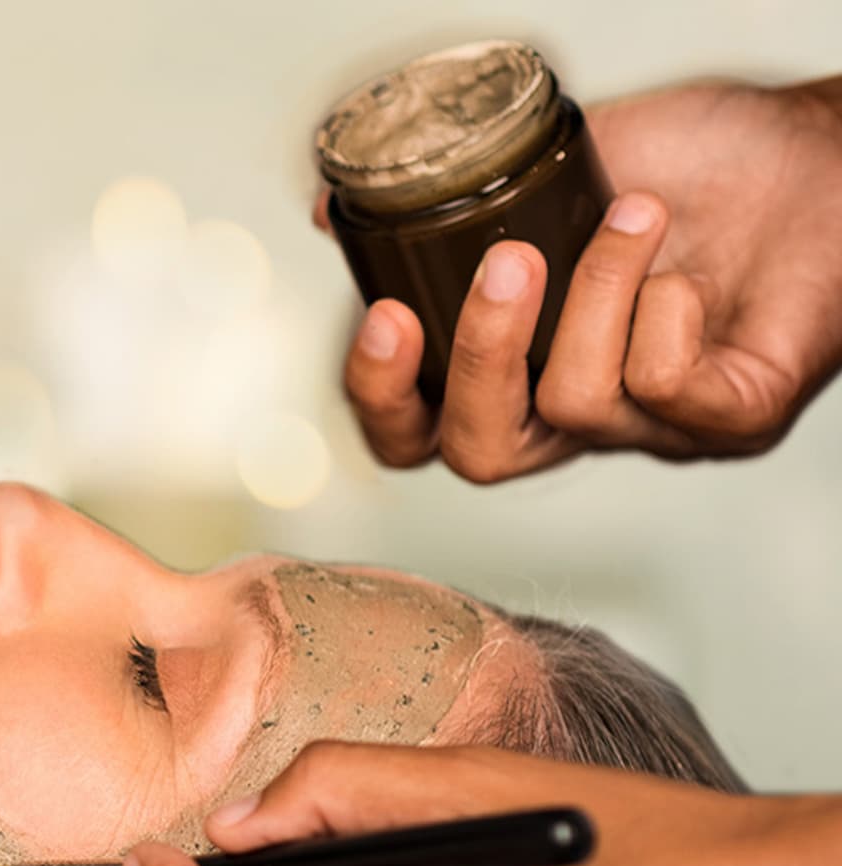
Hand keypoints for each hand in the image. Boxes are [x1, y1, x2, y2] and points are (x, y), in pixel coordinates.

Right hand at [329, 75, 841, 482]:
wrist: (819, 154)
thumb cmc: (702, 168)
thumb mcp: (551, 172)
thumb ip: (450, 201)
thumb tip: (330, 215)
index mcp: (518, 374)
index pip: (415, 432)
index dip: (381, 394)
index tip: (384, 317)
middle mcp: (578, 418)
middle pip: (480, 455)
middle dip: (480, 359)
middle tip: (509, 267)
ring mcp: (656, 429)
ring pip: (575, 405)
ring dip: (597, 291)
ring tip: (636, 215)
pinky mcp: (734, 417)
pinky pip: (667, 389)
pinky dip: (664, 315)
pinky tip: (685, 271)